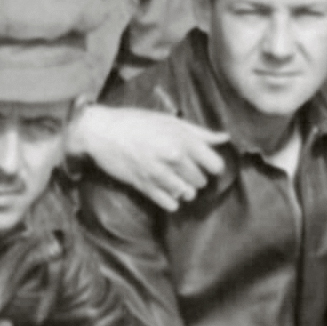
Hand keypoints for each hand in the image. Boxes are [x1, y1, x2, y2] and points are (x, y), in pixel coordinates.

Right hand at [68, 104, 228, 208]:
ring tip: (176, 181)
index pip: (216, 165)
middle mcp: (174, 157)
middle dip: (196, 176)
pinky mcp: (145, 187)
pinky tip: (166, 190)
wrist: (102, 131)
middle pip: (201, 181)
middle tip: (185, 169)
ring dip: (185, 190)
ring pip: (187, 194)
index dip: (212, 165)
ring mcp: (159, 174)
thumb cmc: (136, 122)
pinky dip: (171, 200)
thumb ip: (199, 132)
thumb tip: (225, 138)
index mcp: (183, 139)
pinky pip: (170, 204)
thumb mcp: (169, 121)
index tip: (206, 164)